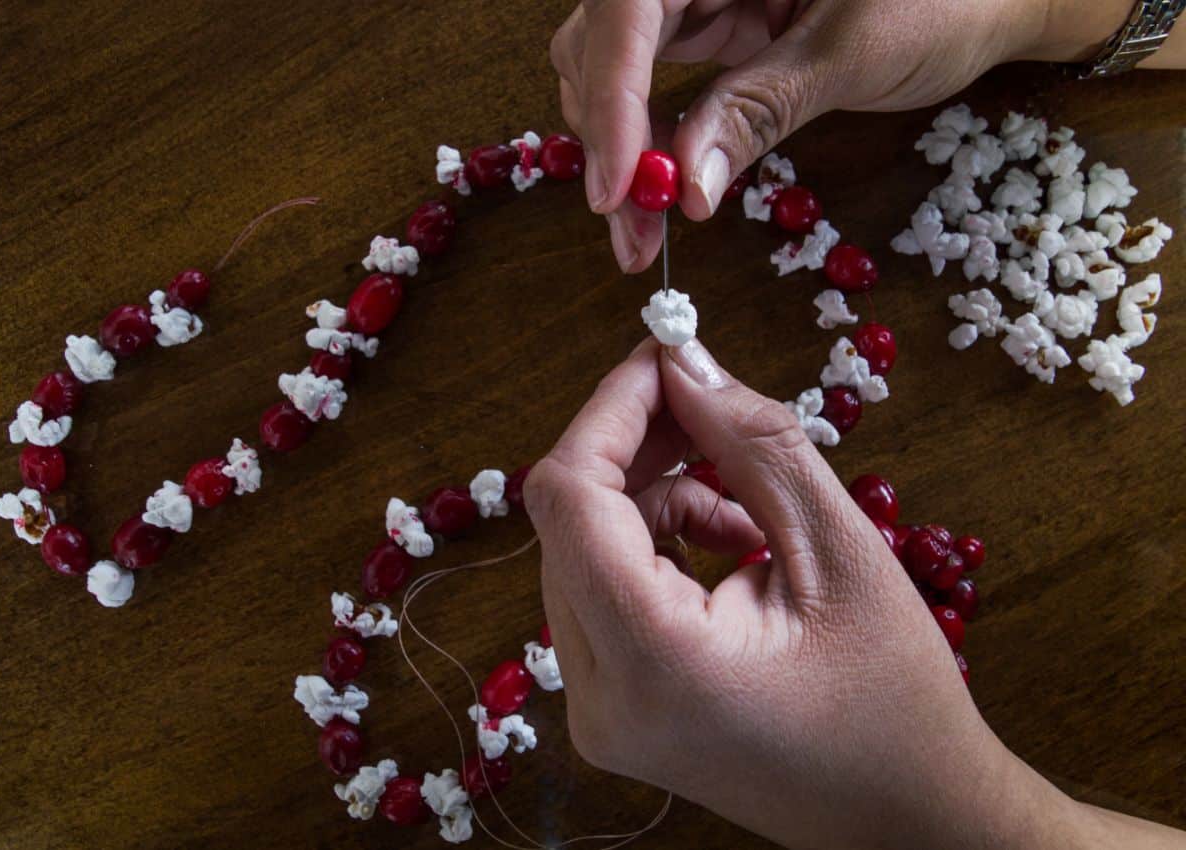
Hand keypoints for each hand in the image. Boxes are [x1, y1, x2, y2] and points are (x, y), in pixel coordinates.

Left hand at [523, 337, 1183, 848]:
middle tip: (708, 405)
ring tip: (743, 506)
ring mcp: (596, 711)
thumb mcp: (839, 550)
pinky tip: (728, 546)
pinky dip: (654, 546)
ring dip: (652, 499)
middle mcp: (597, 696)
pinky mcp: (612, 709)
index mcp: (651, 662)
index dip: (611, 411)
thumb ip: (754, 444)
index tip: (667, 356)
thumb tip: (685, 362)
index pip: (571, 498)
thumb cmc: (897, 700)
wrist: (907, 819)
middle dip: (634, 448)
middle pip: (569, 521)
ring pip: (583, 550)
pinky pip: (603, 591)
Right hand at [551, 0, 1134, 271]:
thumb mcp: (851, 52)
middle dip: (607, 136)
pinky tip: (661, 192)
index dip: (611, 97)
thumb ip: (758, 110)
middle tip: (629, 226)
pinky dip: (649, 142)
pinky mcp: (710, 28)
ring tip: (643, 230)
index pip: (631, 8)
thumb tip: (683, 190)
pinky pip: (652, 85)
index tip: (619, 186)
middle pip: (604, 40)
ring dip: (619, 150)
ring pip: (613, 68)